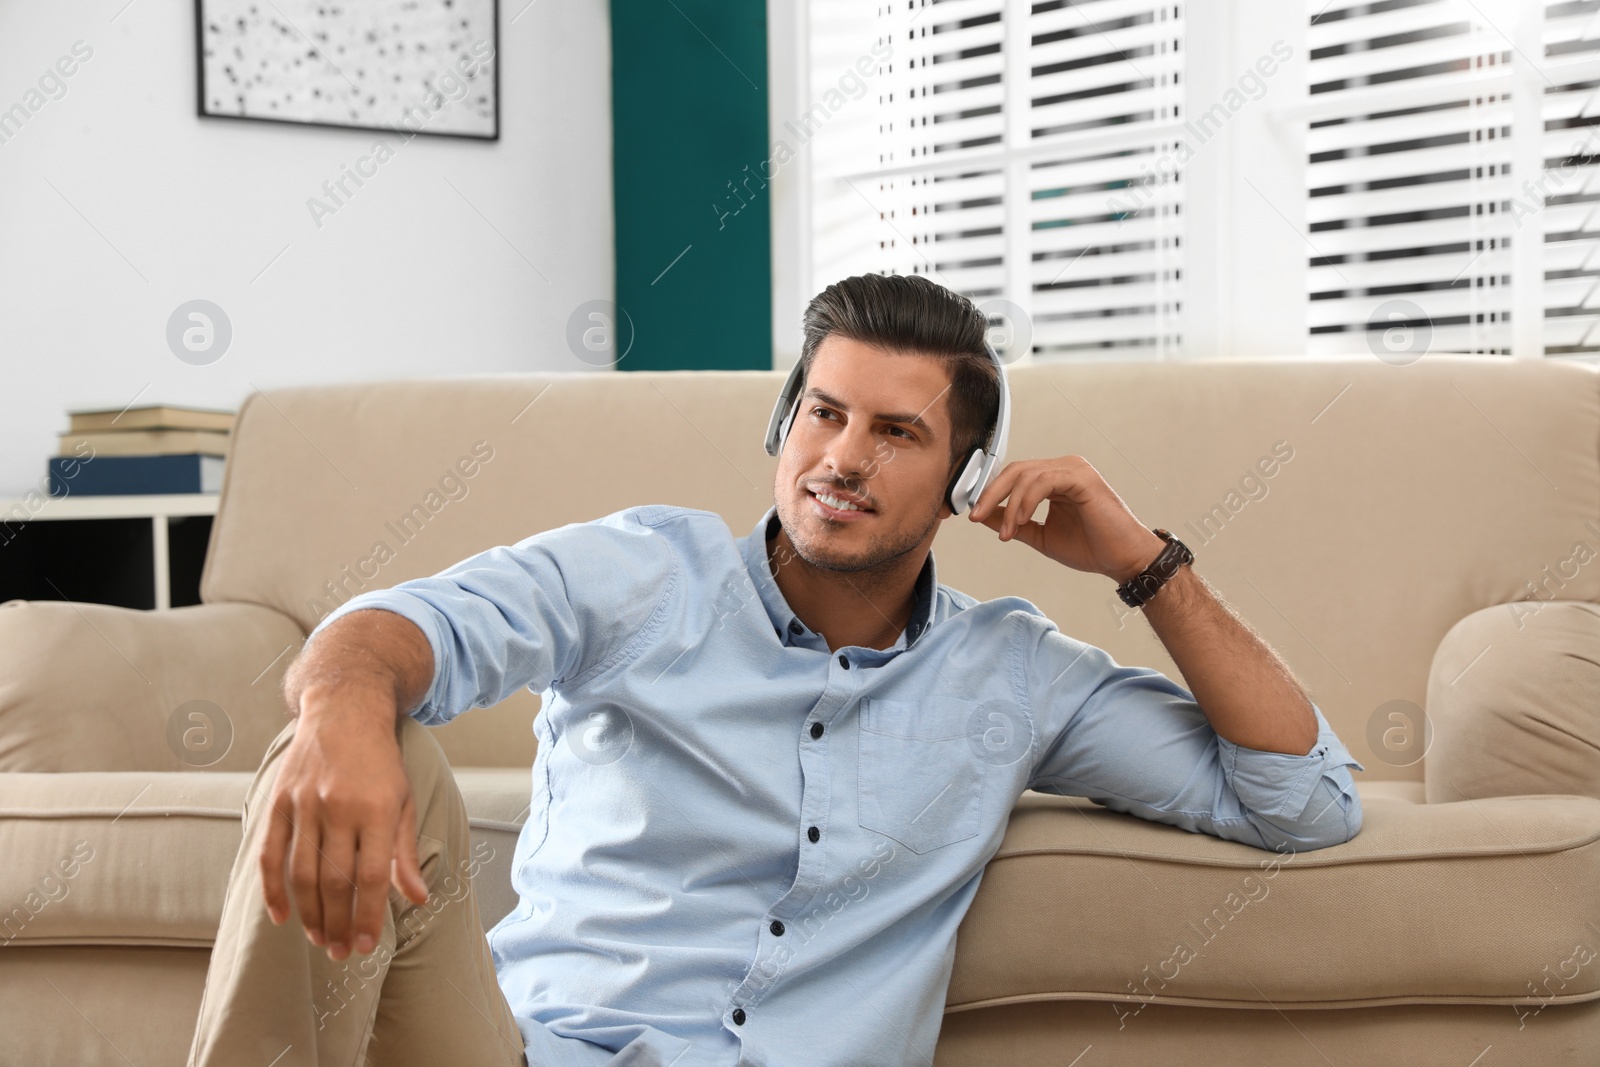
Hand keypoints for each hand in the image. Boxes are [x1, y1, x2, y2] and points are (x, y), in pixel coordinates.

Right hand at [258, 691, 428, 960]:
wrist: (345, 709)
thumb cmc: (381, 761)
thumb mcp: (404, 799)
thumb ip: (405, 852)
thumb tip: (417, 898)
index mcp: (378, 809)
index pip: (372, 876)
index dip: (368, 916)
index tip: (364, 946)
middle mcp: (340, 807)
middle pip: (335, 881)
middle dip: (337, 923)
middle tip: (339, 952)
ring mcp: (305, 804)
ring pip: (302, 873)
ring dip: (309, 914)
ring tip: (318, 939)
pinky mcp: (279, 801)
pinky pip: (270, 853)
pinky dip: (272, 889)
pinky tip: (281, 917)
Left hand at [967, 456, 1165, 581]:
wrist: (1123, 559)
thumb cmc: (1091, 547)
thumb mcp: (1041, 535)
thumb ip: (1014, 522)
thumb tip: (985, 516)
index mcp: (1055, 478)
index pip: (1014, 476)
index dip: (991, 493)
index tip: (974, 514)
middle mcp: (1064, 468)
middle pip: (1015, 470)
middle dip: (991, 494)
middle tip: (976, 516)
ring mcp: (1074, 469)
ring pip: (1026, 475)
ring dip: (1009, 504)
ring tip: (1006, 532)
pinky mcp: (1082, 477)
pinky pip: (1043, 480)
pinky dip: (1026, 501)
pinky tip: (1021, 521)